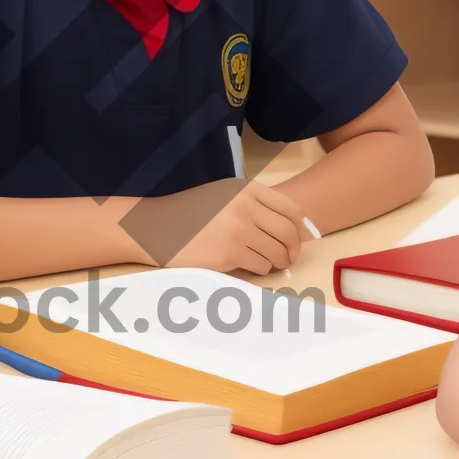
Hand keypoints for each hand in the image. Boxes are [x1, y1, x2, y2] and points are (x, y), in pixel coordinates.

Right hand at [138, 180, 311, 274]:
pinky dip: (259, 269)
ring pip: (277, 253)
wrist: (158, 228)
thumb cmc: (191, 213)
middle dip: (292, 249)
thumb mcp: (223, 196)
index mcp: (246, 190)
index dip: (300, 227)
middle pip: (288, 233)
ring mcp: (238, 231)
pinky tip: (248, 265)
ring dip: (277, 262)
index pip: (290, 209)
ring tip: (268, 263)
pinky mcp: (230, 254)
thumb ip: (254, 204)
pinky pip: (260, 266)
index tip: (299, 238)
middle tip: (287, 257)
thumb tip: (293, 224)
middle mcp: (245, 207)